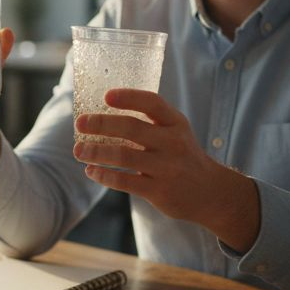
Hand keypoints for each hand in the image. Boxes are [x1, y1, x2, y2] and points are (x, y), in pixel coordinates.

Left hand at [72, 88, 259, 249]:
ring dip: (96, 152)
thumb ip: (149, 122)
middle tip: (79, 123)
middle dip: (101, 124)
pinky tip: (91, 170)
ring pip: (123, 156)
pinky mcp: (159, 191)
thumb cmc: (182, 156)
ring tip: (78, 150)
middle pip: (131, 128)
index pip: (152, 103)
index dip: (129, 97)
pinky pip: (125, 181)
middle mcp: (173, 142)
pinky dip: (104, 175)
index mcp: (176, 123)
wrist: (210, 193)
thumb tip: (102, 115)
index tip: (106, 96)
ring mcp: (167, 167)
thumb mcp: (176, 132)